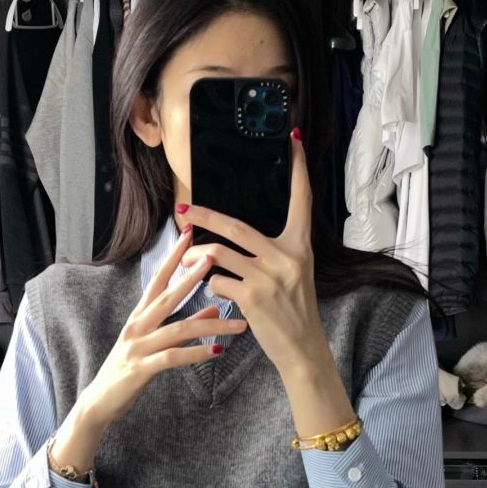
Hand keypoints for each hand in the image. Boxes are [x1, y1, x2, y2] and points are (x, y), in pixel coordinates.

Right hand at [76, 223, 247, 426]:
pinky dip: (196, 353)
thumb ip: (182, 326)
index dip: (172, 258)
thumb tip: (211, 307)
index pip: (157, 280)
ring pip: (178, 329)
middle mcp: (136, 326)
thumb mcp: (154, 344)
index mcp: (139, 316)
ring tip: (238, 323)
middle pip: (167, 296)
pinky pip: (173, 357)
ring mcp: (137, 346)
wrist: (99, 403)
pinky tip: (217, 351)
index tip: (189, 236)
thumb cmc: (127, 371)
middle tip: (214, 258)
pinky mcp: (140, 369)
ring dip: (211, 324)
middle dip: (191, 276)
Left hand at [183, 129, 328, 377]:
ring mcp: (269, 275)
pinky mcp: (253, 296)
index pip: (301, 199)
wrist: (302, 348)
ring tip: (190, 261)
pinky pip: (218, 281)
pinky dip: (211, 286)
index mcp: (300, 246)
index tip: (291, 139)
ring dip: (199, 259)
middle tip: (184, 210)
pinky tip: (217, 293)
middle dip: (205, 217)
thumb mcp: (296, 273)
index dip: (297, 168)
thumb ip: (276, 250)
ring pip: (220, 254)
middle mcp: (287, 256)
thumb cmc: (294, 310)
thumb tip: (239, 234)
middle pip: (237, 225)